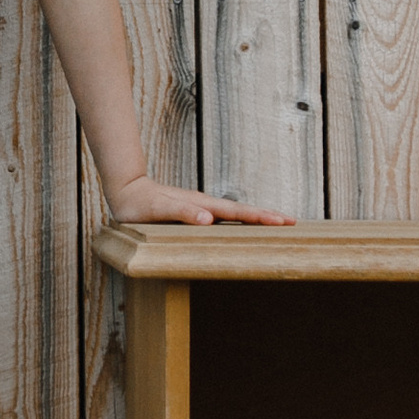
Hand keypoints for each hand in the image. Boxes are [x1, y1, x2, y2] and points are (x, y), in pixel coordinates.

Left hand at [113, 177, 294, 228]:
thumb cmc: (140, 204)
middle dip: (267, 216)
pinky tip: (243, 228)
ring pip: (235, 213)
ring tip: (277, 224)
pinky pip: (224, 218)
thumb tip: (209, 218)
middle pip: (242, 211)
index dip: (260, 217)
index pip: (237, 212)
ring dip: (256, 218)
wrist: (127, 190)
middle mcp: (205, 205)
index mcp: (201, 204)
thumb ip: (182, 212)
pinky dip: (240, 221)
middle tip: (292, 222)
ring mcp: (201, 208)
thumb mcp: (159, 209)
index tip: (283, 221)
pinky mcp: (195, 213)